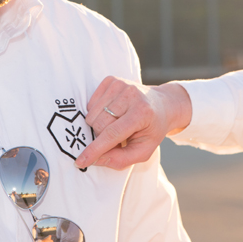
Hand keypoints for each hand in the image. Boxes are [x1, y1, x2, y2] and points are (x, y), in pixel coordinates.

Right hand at [75, 77, 191, 169]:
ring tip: (116, 125)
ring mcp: (120, 84)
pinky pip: (91, 103)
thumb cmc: (152, 130)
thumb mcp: (144, 151)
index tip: (80, 161)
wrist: (162, 105)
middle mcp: (131, 95)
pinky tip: (112, 113)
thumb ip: (120, 159)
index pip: (112, 134)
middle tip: (117, 138)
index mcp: (142, 113)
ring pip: (92, 114)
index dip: (94, 149)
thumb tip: (95, 160)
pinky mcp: (112, 80)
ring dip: (99, 126)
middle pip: (99, 124)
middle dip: (102, 137)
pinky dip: (97, 113)